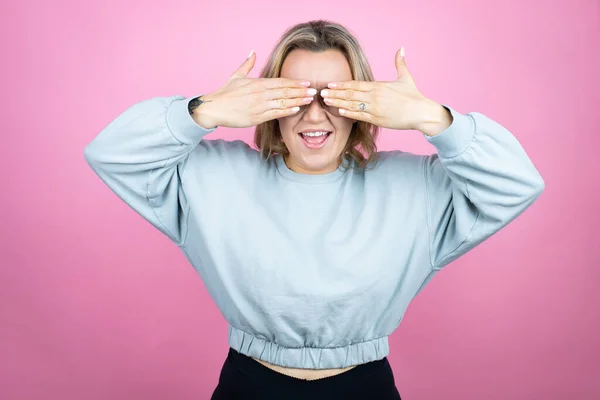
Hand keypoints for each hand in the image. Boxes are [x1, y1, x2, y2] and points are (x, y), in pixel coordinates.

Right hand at [192, 51, 315, 128]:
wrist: (214, 108)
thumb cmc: (225, 93)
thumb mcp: (236, 76)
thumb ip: (247, 64)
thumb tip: (253, 51)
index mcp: (257, 83)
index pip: (280, 82)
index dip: (295, 82)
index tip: (307, 83)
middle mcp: (260, 93)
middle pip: (285, 91)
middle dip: (301, 91)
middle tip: (314, 91)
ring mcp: (259, 105)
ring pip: (282, 102)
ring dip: (297, 101)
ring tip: (310, 100)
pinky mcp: (256, 117)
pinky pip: (275, 113)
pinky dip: (286, 111)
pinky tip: (296, 109)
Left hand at [319, 48, 452, 135]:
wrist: (422, 113)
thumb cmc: (414, 96)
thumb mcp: (406, 77)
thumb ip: (400, 63)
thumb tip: (401, 48)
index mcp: (378, 86)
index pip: (355, 84)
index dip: (341, 84)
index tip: (330, 83)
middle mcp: (375, 97)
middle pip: (350, 94)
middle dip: (335, 93)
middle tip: (321, 92)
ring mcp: (375, 109)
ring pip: (352, 105)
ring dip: (337, 103)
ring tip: (326, 101)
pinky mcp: (378, 120)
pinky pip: (360, 116)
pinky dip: (349, 114)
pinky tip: (339, 112)